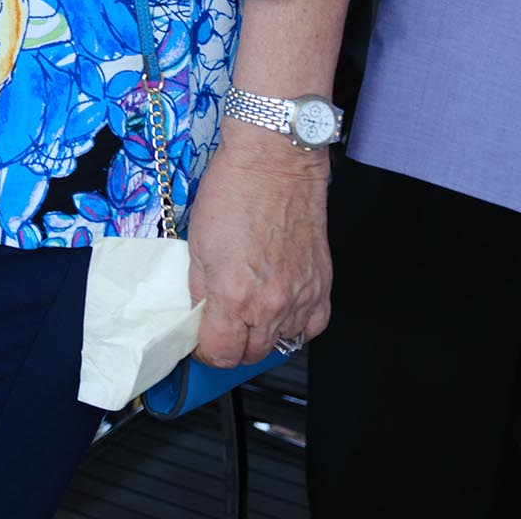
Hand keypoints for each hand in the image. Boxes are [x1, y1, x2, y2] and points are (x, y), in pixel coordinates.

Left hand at [184, 128, 331, 367]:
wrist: (275, 166)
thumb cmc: (234, 194)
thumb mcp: (197, 243)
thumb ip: (199, 288)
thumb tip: (200, 313)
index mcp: (235, 295)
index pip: (221, 353)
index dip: (206, 351)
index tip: (200, 339)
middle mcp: (272, 304)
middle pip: (251, 354)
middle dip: (231, 345)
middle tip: (220, 326)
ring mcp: (301, 297)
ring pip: (281, 342)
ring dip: (261, 335)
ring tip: (247, 313)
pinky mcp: (322, 286)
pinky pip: (310, 327)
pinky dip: (294, 326)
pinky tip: (279, 309)